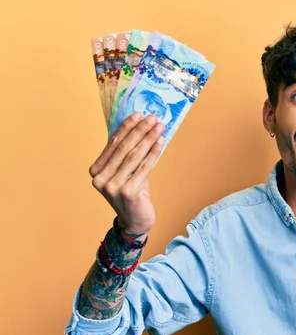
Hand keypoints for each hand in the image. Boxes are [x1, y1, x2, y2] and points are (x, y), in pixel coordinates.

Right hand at [89, 113, 164, 234]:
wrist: (136, 220)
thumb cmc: (133, 192)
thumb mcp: (126, 171)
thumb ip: (127, 153)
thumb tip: (140, 126)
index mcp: (96, 170)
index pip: (113, 143)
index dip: (127, 127)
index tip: (139, 114)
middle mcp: (100, 178)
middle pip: (124, 148)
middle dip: (140, 130)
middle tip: (153, 118)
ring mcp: (112, 186)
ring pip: (134, 156)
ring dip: (148, 138)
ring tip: (159, 127)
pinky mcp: (127, 192)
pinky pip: (144, 168)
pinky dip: (153, 153)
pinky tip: (160, 142)